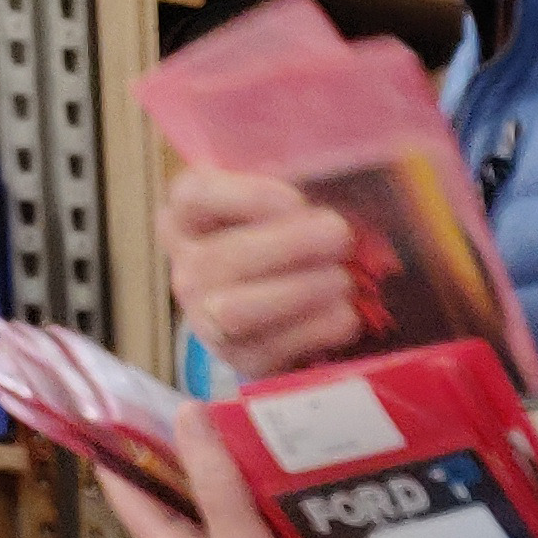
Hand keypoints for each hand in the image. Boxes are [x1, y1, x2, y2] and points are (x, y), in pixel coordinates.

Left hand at [96, 410, 356, 537]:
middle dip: (183, 454)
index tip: (112, 413)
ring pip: (223, 507)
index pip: (130, 498)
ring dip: (229, 472)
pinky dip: (266, 494)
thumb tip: (188, 416)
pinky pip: (262, 521)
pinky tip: (284, 473)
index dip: (116, 456)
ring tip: (240, 429)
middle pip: (180, 497)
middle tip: (194, 407)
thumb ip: (214, 482)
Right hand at [162, 164, 366, 373]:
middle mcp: (186, 270)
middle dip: (289, 246)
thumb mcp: (277, 208)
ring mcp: (206, 320)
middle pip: (224, 257)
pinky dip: (315, 331)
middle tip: (339, 235)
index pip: (195, 196)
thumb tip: (351, 176)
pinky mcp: (240, 361)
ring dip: (300, 291)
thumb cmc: (282, 246)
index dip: (248, 197)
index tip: (297, 202)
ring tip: (342, 280)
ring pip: (240, 309)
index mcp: (187, 218)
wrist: (279, 318)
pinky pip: (273, 349)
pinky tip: (345, 316)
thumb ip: (295, 193)